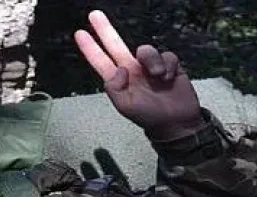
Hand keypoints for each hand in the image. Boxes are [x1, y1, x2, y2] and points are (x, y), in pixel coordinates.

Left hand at [74, 10, 204, 140]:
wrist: (177, 122)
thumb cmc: (150, 117)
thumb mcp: (126, 107)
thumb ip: (115, 88)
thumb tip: (118, 68)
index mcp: (120, 81)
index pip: (101, 61)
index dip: (90, 48)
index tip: (79, 33)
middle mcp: (132, 71)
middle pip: (116, 45)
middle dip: (105, 30)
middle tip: (94, 15)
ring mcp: (149, 67)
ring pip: (146, 49)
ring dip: (152, 60)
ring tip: (157, 77)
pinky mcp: (168, 65)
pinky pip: (166, 54)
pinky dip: (167, 65)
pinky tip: (169, 78)